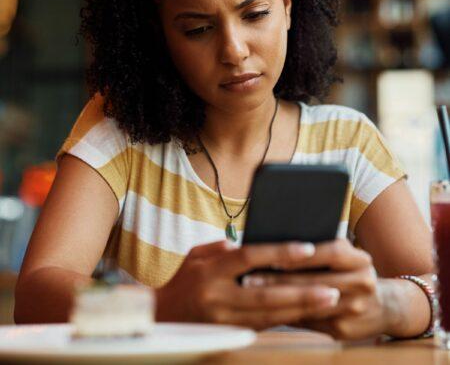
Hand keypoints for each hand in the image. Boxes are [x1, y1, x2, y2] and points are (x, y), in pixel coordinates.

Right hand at [156, 240, 341, 329]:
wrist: (162, 318)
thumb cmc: (183, 280)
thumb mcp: (196, 255)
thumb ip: (223, 248)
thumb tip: (250, 244)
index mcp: (210, 271)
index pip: (248, 258)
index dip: (278, 252)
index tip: (307, 248)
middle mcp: (218, 297)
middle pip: (266, 294)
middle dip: (301, 292)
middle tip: (332, 288)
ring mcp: (225, 319)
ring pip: (270, 315)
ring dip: (302, 309)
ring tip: (329, 302)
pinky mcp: (231, 334)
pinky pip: (265, 326)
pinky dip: (288, 319)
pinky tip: (309, 313)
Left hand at [248, 239, 391, 339]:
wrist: (386, 306)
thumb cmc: (352, 272)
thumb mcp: (345, 256)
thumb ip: (320, 251)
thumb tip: (278, 246)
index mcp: (360, 260)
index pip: (330, 252)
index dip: (302, 254)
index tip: (273, 255)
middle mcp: (363, 284)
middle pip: (316, 280)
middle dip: (280, 280)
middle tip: (250, 278)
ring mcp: (356, 309)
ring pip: (310, 304)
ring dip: (279, 299)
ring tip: (252, 294)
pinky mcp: (345, 330)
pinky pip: (310, 321)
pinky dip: (287, 314)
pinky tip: (266, 310)